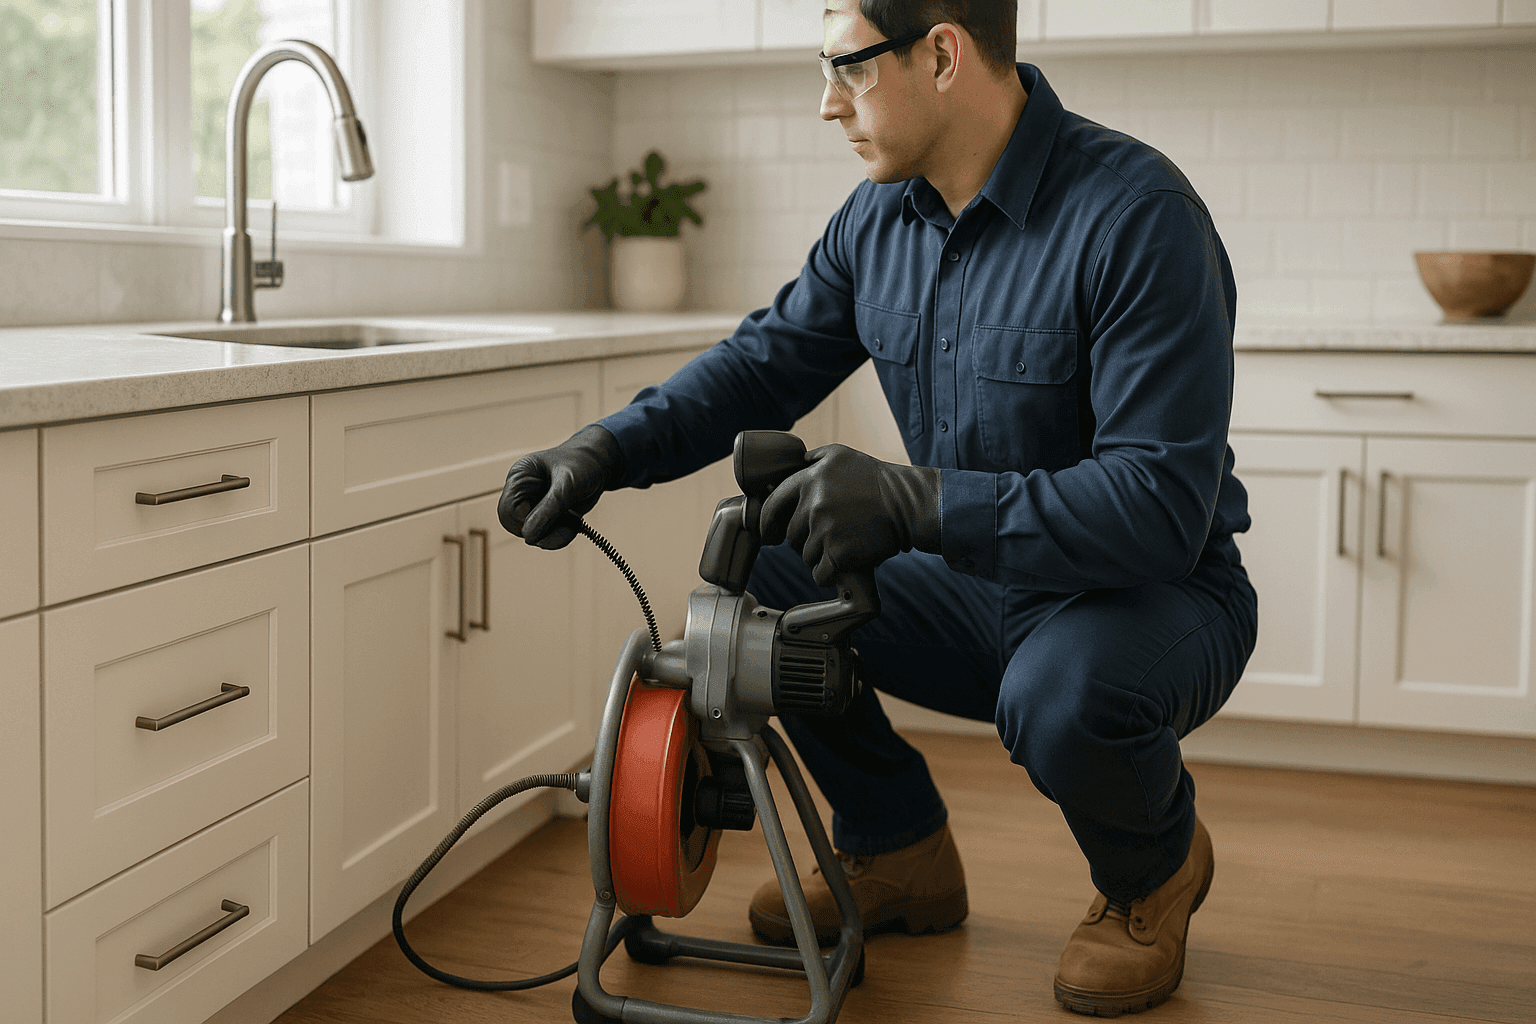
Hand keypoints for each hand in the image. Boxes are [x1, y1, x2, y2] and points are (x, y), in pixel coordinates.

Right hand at [498, 424, 624, 548]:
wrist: (599, 466)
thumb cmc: (582, 464)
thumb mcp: (567, 484)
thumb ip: (549, 509)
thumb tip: (530, 535)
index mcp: (520, 477)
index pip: (507, 511)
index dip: (525, 521)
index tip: (551, 517)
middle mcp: (522, 493)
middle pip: (516, 527)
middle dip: (542, 531)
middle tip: (566, 524)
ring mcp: (533, 507)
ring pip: (532, 536)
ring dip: (554, 535)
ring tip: (572, 520)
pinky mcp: (545, 518)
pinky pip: (545, 538)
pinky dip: (560, 536)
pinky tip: (572, 522)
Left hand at [759, 444, 940, 584]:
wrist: (907, 504)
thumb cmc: (875, 479)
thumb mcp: (841, 454)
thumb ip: (812, 460)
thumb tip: (793, 466)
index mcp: (808, 480)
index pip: (771, 505)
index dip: (767, 522)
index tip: (770, 534)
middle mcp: (812, 504)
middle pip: (790, 536)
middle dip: (804, 540)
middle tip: (828, 535)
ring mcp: (825, 530)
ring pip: (805, 556)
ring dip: (820, 556)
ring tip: (843, 544)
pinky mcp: (839, 554)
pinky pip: (820, 574)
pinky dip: (829, 574)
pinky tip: (843, 564)